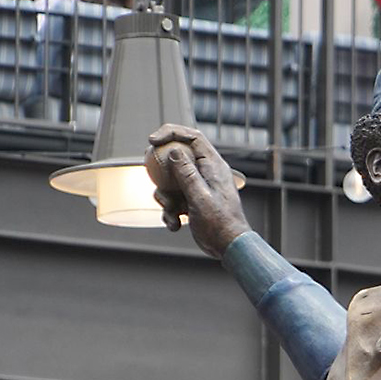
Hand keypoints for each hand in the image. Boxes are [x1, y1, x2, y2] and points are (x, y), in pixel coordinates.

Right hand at [147, 123, 250, 258]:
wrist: (229, 247)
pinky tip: (175, 224)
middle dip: (160, 167)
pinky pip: (172, 199)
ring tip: (173, 212)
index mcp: (213, 166)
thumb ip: (186, 173)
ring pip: (169, 181)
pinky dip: (169, 212)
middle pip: (177, 157)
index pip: (193, 137)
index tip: (152, 140)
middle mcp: (206, 173)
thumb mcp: (200, 196)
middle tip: (152, 175)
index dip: (171, 132)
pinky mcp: (192, 201)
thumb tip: (174, 151)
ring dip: (165, 198)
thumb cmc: (221, 223)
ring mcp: (198, 187)